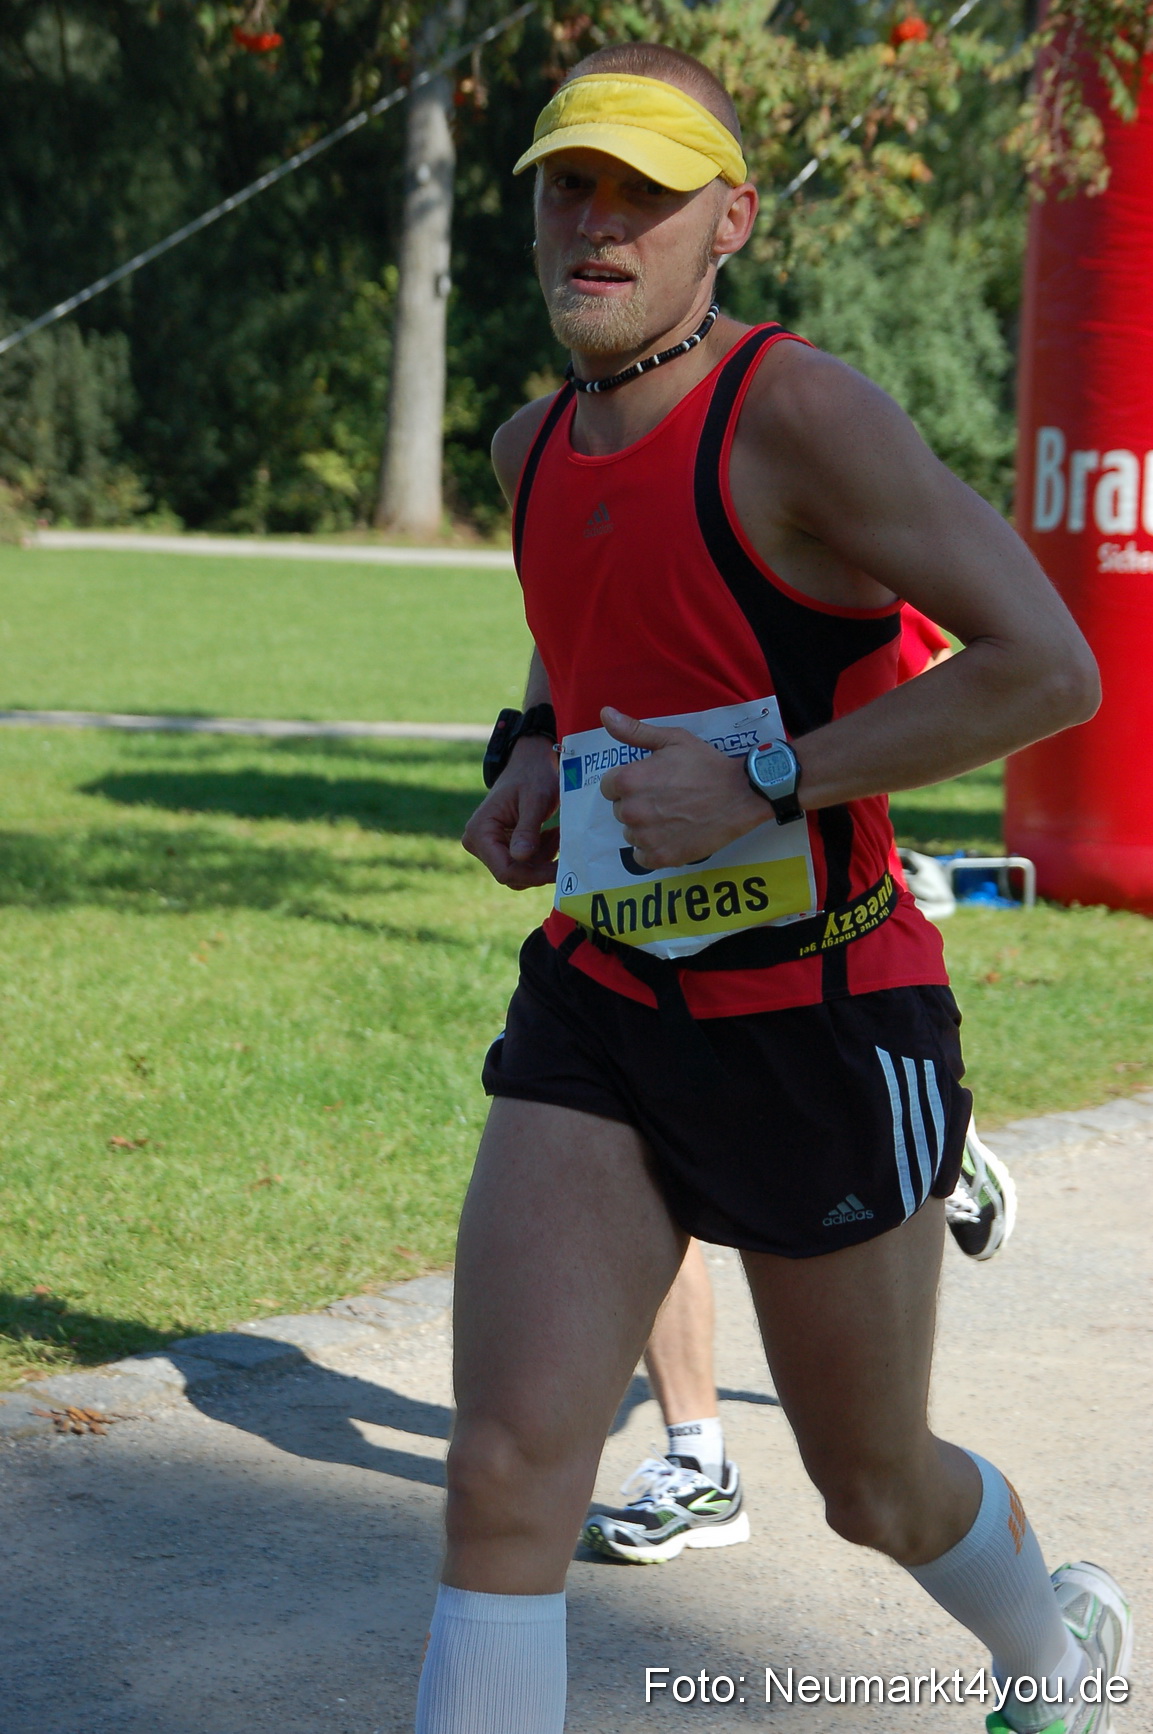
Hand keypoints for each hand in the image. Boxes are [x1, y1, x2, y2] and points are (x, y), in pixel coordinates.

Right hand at [462, 736, 559, 887]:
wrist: (530, 763)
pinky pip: (522, 863)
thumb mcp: (534, 800)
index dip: (534, 875)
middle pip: (512, 874)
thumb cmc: (532, 776)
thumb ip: (527, 829)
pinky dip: (541, 854)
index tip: (561, 869)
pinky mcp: (500, 846)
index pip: (505, 870)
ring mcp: (487, 846)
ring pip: (520, 872)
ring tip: (558, 834)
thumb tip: (521, 858)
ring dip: (543, 859)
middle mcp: (477, 842)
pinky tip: (551, 834)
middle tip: (563, 845)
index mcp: (480, 831)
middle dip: (541, 866)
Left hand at [598, 707, 767, 868]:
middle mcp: (632, 810)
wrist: (740, 794)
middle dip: (637, 804)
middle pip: (620, 810)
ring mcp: (645, 837)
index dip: (628, 783)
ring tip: (672, 816)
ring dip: (644, 827)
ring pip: (631, 833)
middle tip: (666, 798)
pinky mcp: (661, 857)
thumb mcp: (672, 739)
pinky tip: (672, 835)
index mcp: (629, 780)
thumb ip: (634, 731)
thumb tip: (604, 713)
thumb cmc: (706, 764)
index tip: (650, 782)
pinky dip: (653, 848)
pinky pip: (641, 856)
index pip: (608, 787)